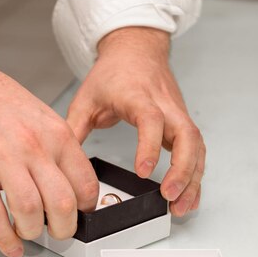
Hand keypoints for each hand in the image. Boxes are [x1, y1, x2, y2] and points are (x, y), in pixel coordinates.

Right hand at [0, 17, 99, 256]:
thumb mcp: (43, 117)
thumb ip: (60, 149)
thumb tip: (74, 184)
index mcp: (57, 134)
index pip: (85, 182)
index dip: (87, 207)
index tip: (81, 215)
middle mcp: (33, 147)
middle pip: (62, 202)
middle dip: (65, 228)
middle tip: (60, 233)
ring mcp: (1, 159)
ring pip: (30, 210)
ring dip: (33, 232)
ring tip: (31, 232)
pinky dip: (4, 238)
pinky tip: (10, 246)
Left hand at [66, 27, 204, 216]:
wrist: (136, 50)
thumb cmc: (114, 72)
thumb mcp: (86, 98)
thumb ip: (74, 130)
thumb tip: (61, 161)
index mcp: (138, 96)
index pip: (151, 121)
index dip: (149, 147)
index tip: (143, 172)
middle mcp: (165, 105)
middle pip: (186, 136)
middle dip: (182, 170)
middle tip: (169, 196)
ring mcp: (177, 113)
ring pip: (196, 146)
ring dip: (193, 178)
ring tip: (180, 207)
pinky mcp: (182, 123)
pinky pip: (197, 150)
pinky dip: (195, 175)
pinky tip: (188, 196)